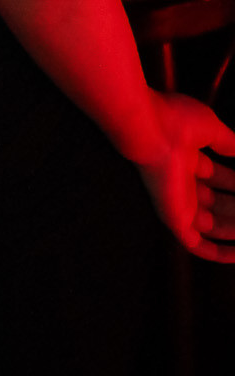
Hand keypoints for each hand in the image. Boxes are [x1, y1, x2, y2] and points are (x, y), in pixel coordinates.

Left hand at [138, 91, 234, 261]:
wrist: (149, 130)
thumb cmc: (175, 123)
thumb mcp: (212, 130)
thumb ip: (228, 143)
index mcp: (188, 160)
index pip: (219, 177)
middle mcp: (182, 182)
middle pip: (218, 202)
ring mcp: (179, 202)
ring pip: (213, 226)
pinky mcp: (174, 219)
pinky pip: (196, 245)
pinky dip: (218, 253)